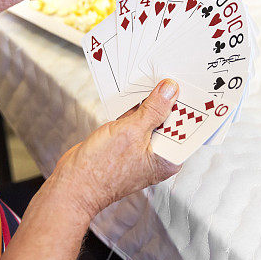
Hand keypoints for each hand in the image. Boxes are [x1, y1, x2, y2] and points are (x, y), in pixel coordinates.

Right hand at [52, 80, 181, 218]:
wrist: (72, 183)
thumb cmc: (101, 170)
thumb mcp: (131, 132)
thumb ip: (154, 110)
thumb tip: (169, 91)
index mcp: (168, 159)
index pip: (187, 128)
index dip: (187, 106)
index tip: (187, 84)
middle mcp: (158, 155)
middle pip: (169, 121)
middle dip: (167, 101)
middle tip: (168, 76)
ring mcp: (141, 149)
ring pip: (151, 119)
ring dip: (148, 102)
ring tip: (151, 78)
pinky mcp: (126, 144)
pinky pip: (135, 121)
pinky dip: (133, 109)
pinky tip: (133, 92)